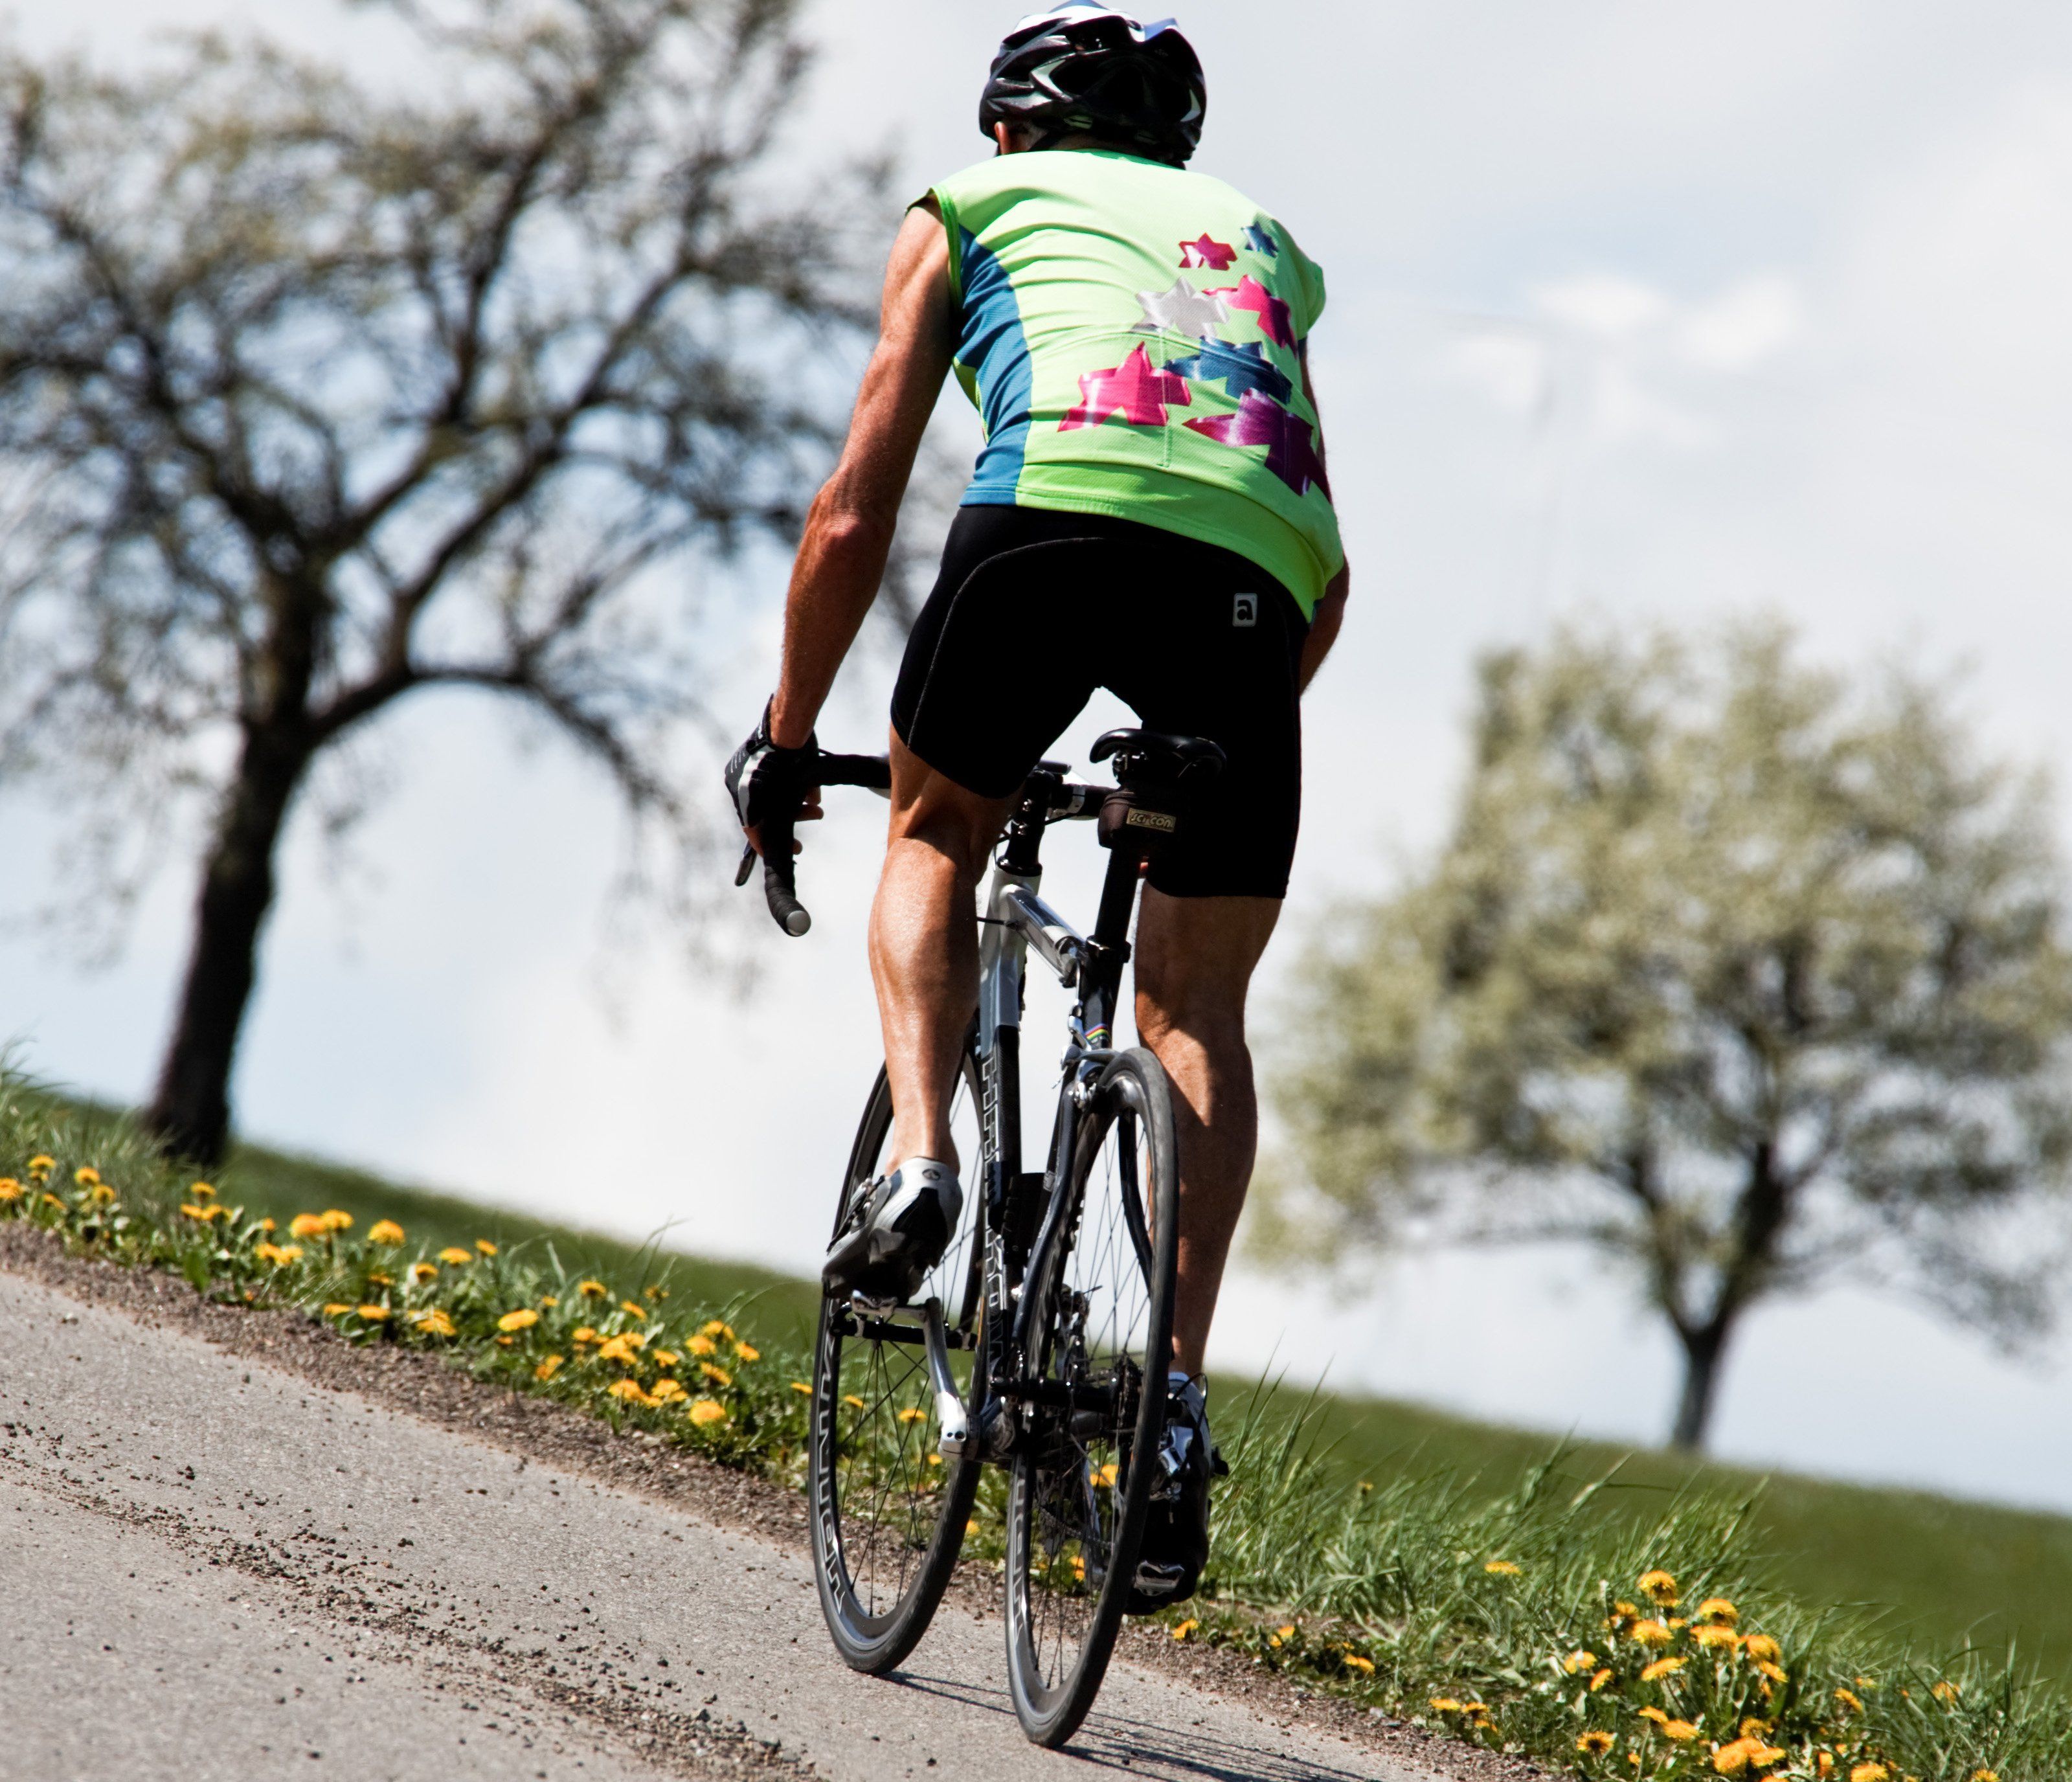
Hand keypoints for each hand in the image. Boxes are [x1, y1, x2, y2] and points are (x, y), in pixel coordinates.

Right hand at [724, 702, 822, 859]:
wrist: (790, 729)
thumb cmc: (774, 765)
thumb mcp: (760, 799)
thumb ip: (757, 822)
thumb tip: (757, 840)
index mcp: (739, 785)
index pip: (750, 823)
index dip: (763, 843)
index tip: (776, 855)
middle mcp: (751, 776)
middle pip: (771, 810)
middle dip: (789, 823)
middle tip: (800, 844)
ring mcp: (771, 764)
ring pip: (785, 796)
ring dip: (800, 809)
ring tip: (818, 812)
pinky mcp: (789, 754)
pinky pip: (797, 780)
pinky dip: (806, 790)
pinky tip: (816, 797)